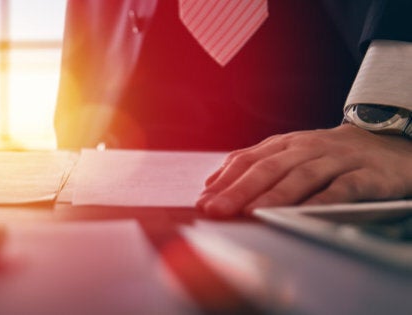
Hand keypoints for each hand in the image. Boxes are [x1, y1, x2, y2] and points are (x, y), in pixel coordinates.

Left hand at [197, 124, 411, 216]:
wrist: (387, 144)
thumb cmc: (328, 155)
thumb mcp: (289, 153)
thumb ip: (254, 165)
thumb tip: (212, 183)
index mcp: (285, 144)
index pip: (248, 160)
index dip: (224, 180)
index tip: (203, 201)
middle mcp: (307, 148)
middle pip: (268, 168)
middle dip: (239, 190)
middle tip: (217, 210)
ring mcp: (337, 159)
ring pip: (301, 176)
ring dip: (274, 195)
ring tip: (251, 212)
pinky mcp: (366, 175)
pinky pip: (341, 188)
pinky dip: (321, 201)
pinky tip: (303, 214)